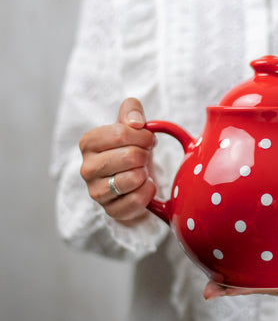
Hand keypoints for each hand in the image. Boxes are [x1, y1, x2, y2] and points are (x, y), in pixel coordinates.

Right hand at [79, 98, 156, 224]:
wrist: (134, 176)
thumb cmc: (130, 147)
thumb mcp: (131, 123)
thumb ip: (132, 110)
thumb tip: (135, 122)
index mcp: (89, 142)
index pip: (121, 133)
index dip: (143, 136)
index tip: (148, 139)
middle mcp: (87, 168)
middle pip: (131, 156)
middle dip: (145, 155)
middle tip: (144, 157)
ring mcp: (96, 191)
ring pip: (133, 179)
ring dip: (145, 173)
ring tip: (141, 171)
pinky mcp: (110, 210)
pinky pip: (136, 200)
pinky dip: (148, 192)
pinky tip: (144, 186)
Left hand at [203, 244, 277, 302]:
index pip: (270, 289)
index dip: (245, 290)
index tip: (220, 291)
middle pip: (260, 285)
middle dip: (234, 287)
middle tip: (208, 287)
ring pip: (264, 275)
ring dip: (241, 274)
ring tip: (215, 270)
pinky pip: (274, 262)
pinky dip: (257, 259)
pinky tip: (245, 247)